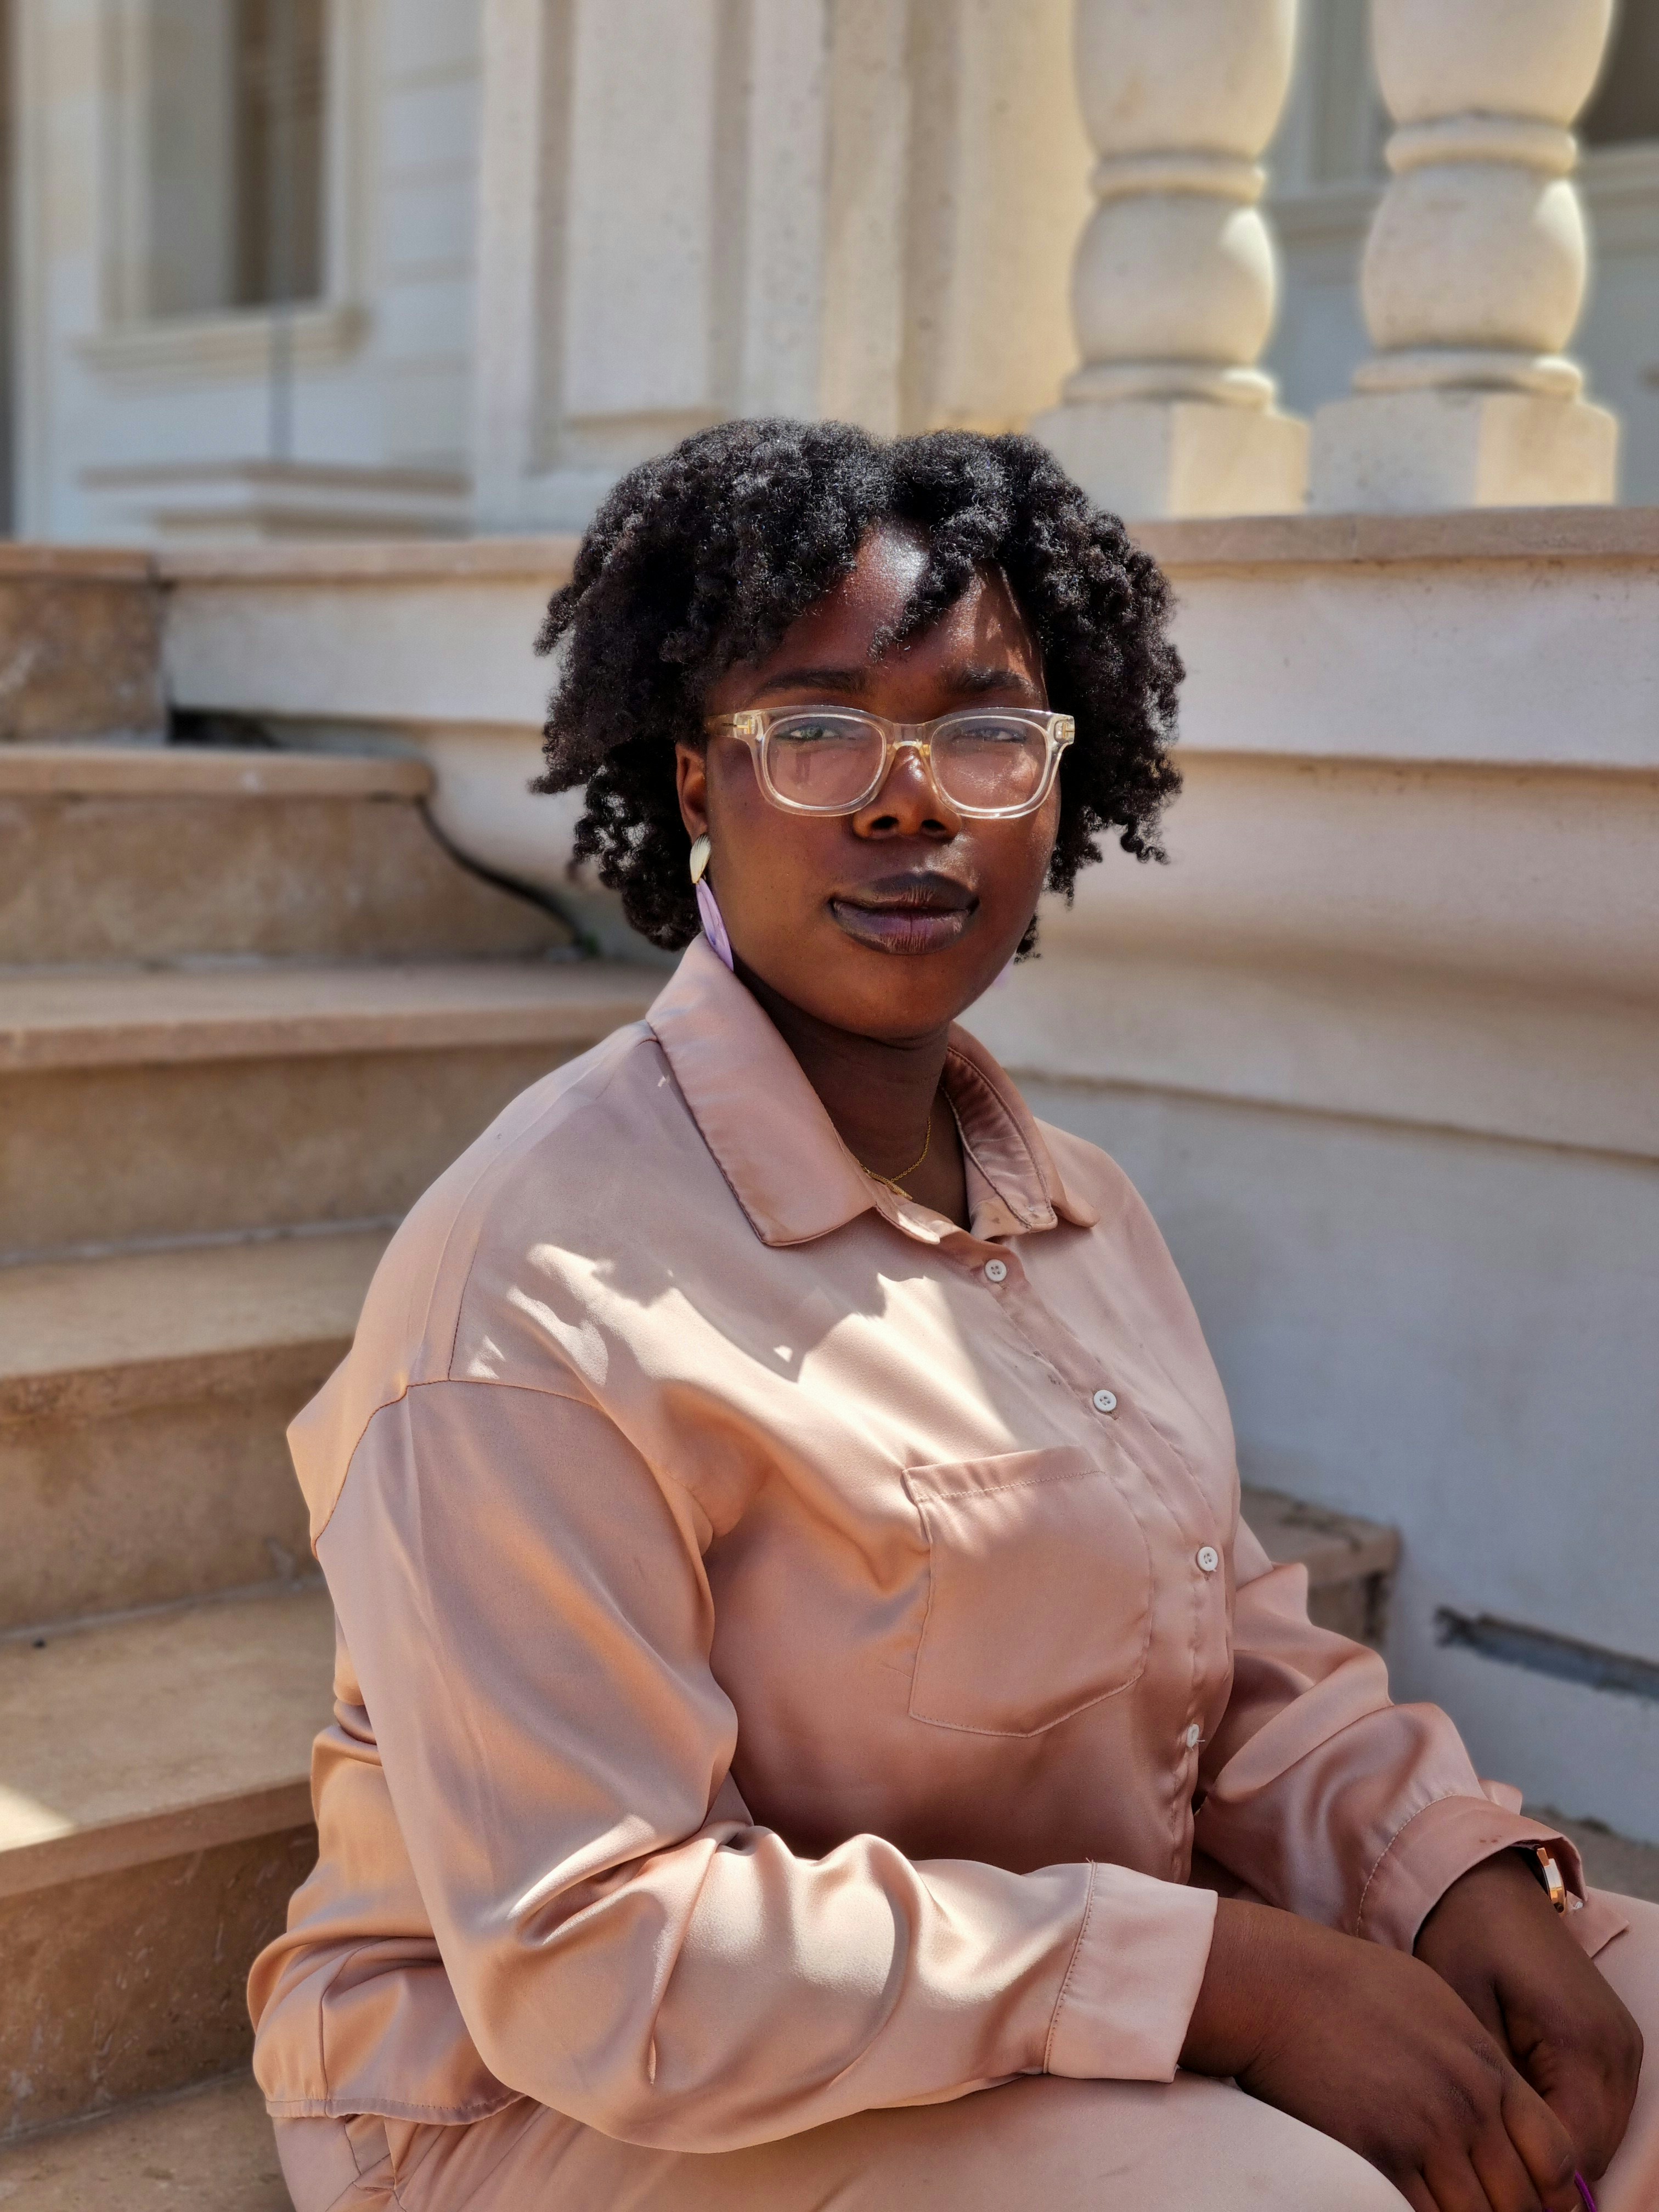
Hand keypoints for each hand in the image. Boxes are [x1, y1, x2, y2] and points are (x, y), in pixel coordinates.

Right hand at [1182, 1896, 1584, 2210]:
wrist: (1278, 1984)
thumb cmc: (1347, 1984)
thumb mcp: (1433, 2001)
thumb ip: (1476, 2058)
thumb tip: (1498, 2104)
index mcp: (1486, 2065)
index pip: (1557, 2156)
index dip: (1555, 2196)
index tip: (1539, 2205)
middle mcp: (1468, 2104)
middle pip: (1522, 2199)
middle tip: (1489, 2211)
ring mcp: (1426, 2133)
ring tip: (1451, 2209)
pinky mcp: (1380, 2156)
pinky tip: (1417, 2209)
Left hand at [1416, 1851, 1642, 2186]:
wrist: (1485, 1882)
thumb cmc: (1463, 1937)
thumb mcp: (1462, 2012)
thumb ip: (1490, 2087)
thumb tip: (1495, 2153)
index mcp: (1581, 2041)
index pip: (1574, 2149)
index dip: (1531, 2178)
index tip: (1484, 2178)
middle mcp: (1617, 2049)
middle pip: (1595, 2150)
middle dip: (1546, 2169)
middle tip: (1487, 2169)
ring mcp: (1622, 2046)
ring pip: (1602, 2135)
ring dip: (1556, 2147)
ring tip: (1498, 2142)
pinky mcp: (1613, 2041)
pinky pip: (1602, 2108)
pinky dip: (1567, 2121)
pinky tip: (1518, 2113)